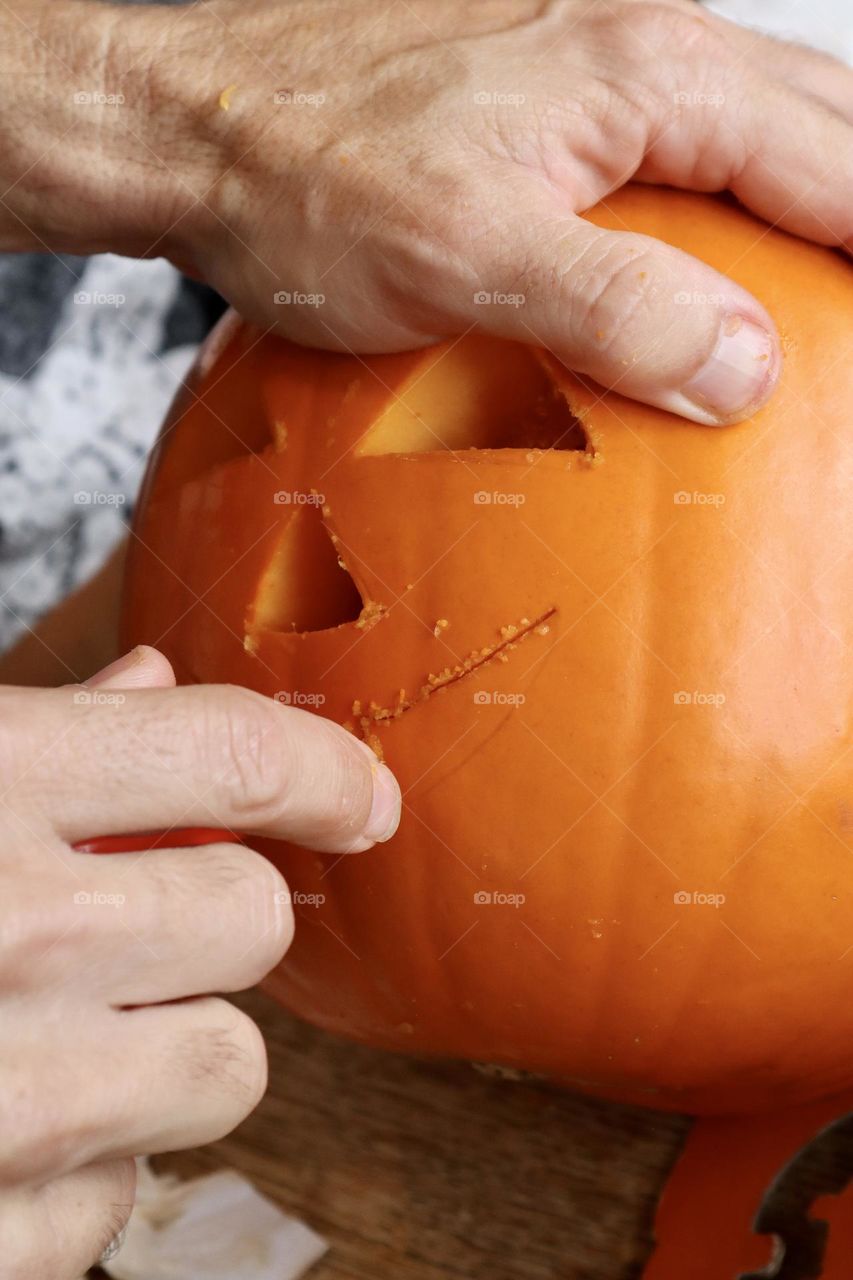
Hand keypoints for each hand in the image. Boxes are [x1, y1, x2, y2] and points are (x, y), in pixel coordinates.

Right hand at [0, 645, 399, 1277]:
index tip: (360, 798)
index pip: (232, 752)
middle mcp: (12, 938)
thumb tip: (156, 686)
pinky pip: (126, 1199)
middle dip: (210, 918)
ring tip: (58, 1034)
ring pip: (229, 1068)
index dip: (324, 768)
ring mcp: (4, 1103)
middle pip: (254, 918)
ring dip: (168, 1050)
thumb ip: (30, 732)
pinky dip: (83, 1172)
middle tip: (130, 922)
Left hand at [3, 0, 848, 426]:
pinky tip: (715, 250)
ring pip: (752, 121)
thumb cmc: (306, 177)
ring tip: (818, 287)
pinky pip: (679, 140)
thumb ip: (619, 310)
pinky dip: (728, 194)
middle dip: (851, 216)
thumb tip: (749, 369)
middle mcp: (635, 39)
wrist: (194, 122)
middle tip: (851, 322)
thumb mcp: (465, 260)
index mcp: (645, 71)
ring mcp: (591, 54)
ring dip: (806, 196)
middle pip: (816, 123)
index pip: (830, 164)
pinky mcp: (547, 90)